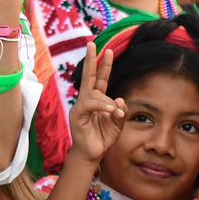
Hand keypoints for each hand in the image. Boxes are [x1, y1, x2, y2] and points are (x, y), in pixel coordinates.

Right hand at [66, 42, 126, 166]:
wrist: (91, 155)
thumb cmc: (102, 139)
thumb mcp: (117, 125)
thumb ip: (119, 111)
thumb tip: (120, 99)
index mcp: (96, 101)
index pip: (100, 79)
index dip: (103, 65)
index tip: (107, 50)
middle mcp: (87, 100)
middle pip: (89, 76)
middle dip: (92, 60)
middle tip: (92, 44)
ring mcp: (81, 107)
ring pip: (95, 94)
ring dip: (108, 103)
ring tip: (117, 115)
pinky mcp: (78, 115)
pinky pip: (91, 104)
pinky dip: (103, 106)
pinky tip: (111, 111)